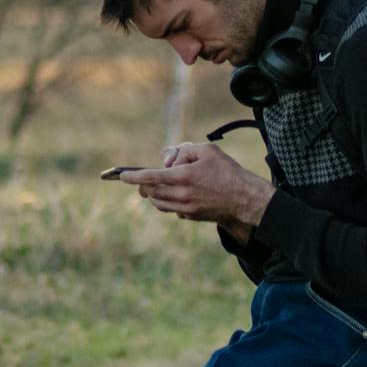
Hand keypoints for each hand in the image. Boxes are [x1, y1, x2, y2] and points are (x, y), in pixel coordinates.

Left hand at [120, 143, 274, 234]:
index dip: (133, 177)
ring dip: (154, 194)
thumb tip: (167, 162)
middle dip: (144, 184)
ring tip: (160, 185)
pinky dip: (168, 202)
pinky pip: (171, 209)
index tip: (123, 176)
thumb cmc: (227, 171)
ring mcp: (185, 208)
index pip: (150, 177)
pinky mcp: (190, 216)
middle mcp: (181, 194)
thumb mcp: (207, 150)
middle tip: (144, 179)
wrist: (244, 198)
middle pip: (151, 191)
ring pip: (158, 203)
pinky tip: (177, 194)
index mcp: (184, 176)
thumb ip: (183, 151)